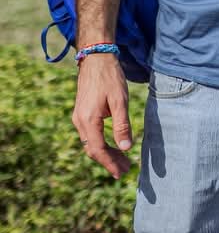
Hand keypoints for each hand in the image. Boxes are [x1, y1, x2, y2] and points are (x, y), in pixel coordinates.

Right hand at [71, 54, 132, 178]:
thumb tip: (126, 147)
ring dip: (106, 153)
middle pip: (93, 149)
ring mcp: (79, 117)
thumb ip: (122, 125)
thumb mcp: (120, 101)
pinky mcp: (82, 113)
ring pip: (91, 143)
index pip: (98, 149)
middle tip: (125, 171)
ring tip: (122, 161)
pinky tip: (114, 145)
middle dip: (109, 161)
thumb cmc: (110, 78)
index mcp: (88, 120)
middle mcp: (80, 121)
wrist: (95, 59)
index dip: (110, 163)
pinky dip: (102, 143)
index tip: (121, 173)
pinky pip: (90, 135)